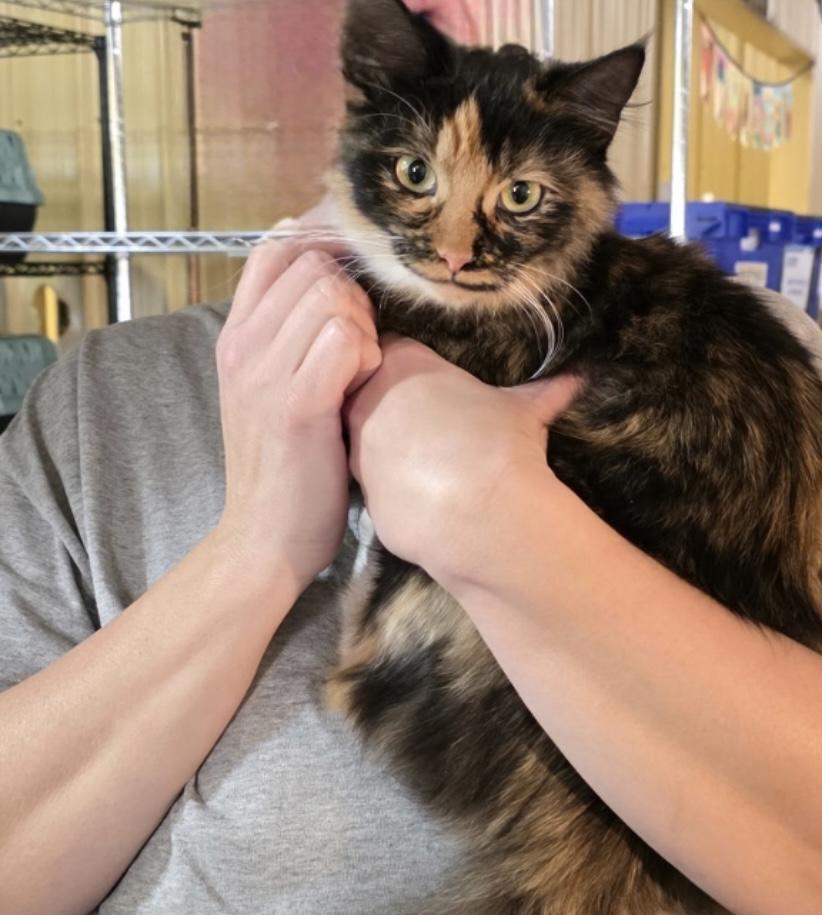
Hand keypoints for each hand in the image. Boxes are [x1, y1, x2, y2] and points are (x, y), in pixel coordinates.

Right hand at [213, 236, 380, 592]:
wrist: (264, 539)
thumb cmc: (285, 467)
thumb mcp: (273, 392)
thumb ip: (291, 339)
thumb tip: (333, 288)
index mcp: (235, 336)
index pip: (274, 248)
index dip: (323, 250)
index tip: (354, 288)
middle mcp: (242, 344)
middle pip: (313, 265)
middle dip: (353, 296)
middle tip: (361, 347)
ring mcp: (264, 372)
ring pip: (333, 297)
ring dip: (364, 328)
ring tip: (360, 373)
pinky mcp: (295, 404)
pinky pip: (345, 340)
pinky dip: (367, 356)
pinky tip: (363, 389)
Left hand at [345, 335, 579, 585]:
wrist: (482, 512)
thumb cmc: (501, 445)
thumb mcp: (525, 409)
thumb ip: (542, 391)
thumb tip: (579, 378)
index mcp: (402, 363)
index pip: (389, 350)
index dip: (410, 369)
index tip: (433, 387)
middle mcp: (367, 401)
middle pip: (368, 396)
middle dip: (394, 410)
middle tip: (435, 429)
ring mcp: (359, 450)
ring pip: (367, 444)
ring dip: (392, 453)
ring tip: (435, 469)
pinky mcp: (364, 497)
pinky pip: (378, 489)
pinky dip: (399, 493)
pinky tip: (429, 501)